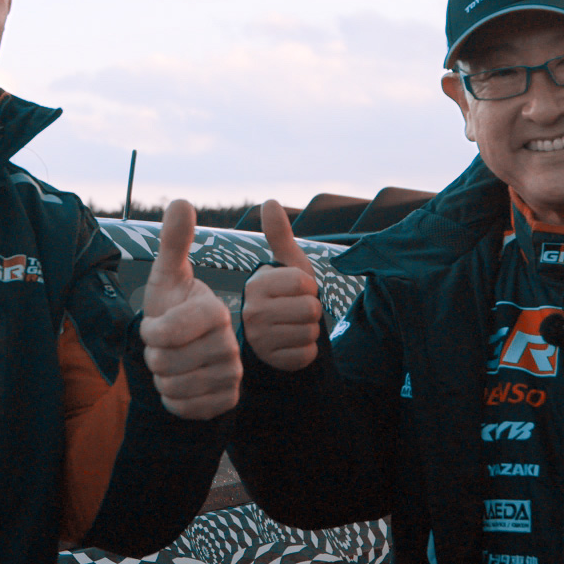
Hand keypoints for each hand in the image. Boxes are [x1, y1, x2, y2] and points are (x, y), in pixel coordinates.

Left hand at [140, 200, 241, 418]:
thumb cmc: (171, 312)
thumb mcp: (167, 277)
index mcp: (215, 312)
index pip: (164, 333)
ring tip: (174, 366)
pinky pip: (186, 408)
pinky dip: (174, 402)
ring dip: (163, 381)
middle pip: (165, 364)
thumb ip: (173, 242)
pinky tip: (183, 387)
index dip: (150, 333)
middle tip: (166, 350)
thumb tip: (181, 200)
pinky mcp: (227, 401)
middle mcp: (231, 344)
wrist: (185, 357)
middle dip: (155, 359)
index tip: (155, 328)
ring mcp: (232, 375)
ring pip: (174, 388)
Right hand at [242, 200, 321, 371]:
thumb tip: (269, 201)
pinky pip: (307, 354)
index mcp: (256, 285)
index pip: (304, 283)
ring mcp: (260, 340)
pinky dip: (306, 351)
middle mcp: (252, 312)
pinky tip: (291, 346)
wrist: (272, 338)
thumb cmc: (283, 297)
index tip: (295, 291)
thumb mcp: (285, 266)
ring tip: (293, 328)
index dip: (309, 287)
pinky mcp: (272, 362)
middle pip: (311, 309)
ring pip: (311, 332)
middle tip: (295, 312)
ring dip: (310, 331)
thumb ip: (279, 235)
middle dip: (312, 311)